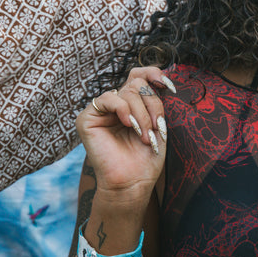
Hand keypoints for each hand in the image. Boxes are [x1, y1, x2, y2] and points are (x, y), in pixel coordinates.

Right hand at [77, 67, 175, 201]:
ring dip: (142, 114)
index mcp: (132, 104)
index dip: (154, 74)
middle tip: (156, 128)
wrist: (133, 182)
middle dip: (153, 104)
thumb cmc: (146, 158)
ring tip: (144, 135)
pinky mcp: (87, 118)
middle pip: (138, 84)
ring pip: (127, 91)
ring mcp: (101, 111)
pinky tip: (128, 124)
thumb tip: (160, 75)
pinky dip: (123, 109)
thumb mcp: (158, 124)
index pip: (140, 75)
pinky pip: (108, 99)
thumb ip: (155, 100)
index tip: (170, 87)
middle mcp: (116, 104)